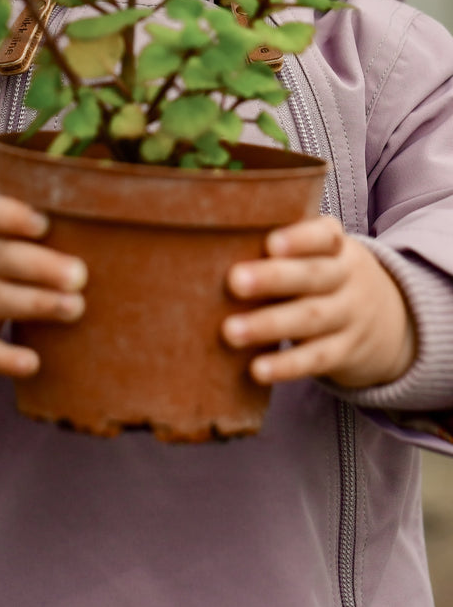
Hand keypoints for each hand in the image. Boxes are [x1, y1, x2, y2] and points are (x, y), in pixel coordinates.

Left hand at [221, 217, 416, 388]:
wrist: (394, 323)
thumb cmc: (328, 277)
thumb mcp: (322, 255)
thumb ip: (284, 249)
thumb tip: (212, 243)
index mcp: (337, 247)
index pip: (324, 236)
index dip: (299, 238)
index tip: (270, 243)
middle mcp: (346, 279)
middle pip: (313, 276)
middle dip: (273, 278)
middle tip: (234, 281)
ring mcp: (349, 317)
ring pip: (310, 318)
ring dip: (269, 325)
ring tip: (231, 332)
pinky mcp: (346, 352)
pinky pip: (316, 359)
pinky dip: (286, 365)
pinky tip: (257, 370)